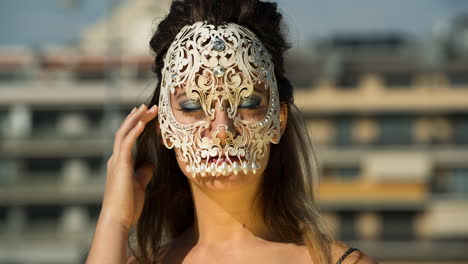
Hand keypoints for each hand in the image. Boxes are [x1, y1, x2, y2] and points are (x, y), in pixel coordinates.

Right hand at [99, 104, 157, 230]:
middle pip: (125, 132)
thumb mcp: (140, 185)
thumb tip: (150, 164)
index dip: (135, 125)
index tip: (145, 115)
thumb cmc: (128, 206)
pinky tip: (142, 122)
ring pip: (124, 133)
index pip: (127, 138)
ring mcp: (116, 161)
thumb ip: (143, 173)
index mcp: (120, 163)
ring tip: (147, 108)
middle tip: (149, 106)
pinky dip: (134, 131)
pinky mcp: (120, 165)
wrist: (118, 219)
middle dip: (137, 117)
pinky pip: (126, 143)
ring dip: (136, 119)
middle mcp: (116, 159)